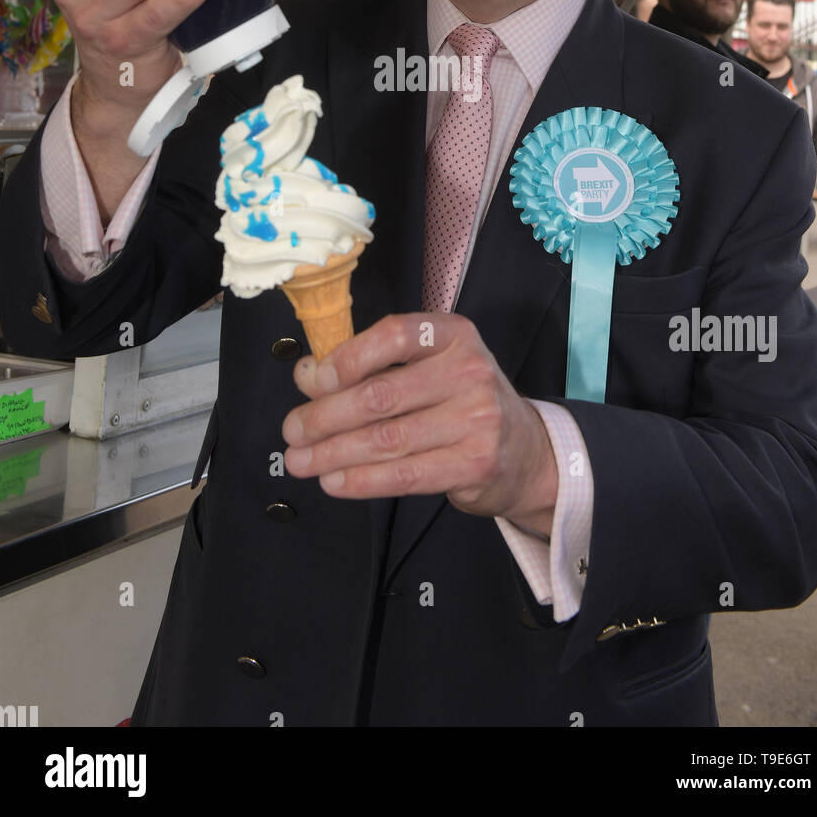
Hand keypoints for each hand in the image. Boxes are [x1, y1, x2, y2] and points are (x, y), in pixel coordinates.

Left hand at [282, 312, 558, 533]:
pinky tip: (334, 482)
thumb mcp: (426, 368)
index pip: (395, 334)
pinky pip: (404, 475)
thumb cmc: (460, 401)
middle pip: (381, 395)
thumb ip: (370, 366)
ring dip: (333, 453)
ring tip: (302, 461)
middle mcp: (469, 371)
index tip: (313, 381)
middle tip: (292, 430)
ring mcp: (476, 419)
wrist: (524, 450)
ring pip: (386, 440)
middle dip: (325, 416)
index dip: (348, 358)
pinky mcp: (474, 464)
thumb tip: (308, 376)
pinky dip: (361, 481)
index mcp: (453, 335)